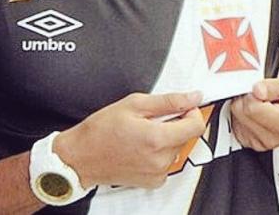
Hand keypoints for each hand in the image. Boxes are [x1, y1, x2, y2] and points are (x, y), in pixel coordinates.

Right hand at [54, 92, 205, 188]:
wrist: (82, 156)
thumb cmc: (101, 130)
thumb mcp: (134, 104)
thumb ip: (168, 101)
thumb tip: (192, 97)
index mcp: (157, 139)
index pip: (196, 125)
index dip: (192, 111)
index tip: (184, 106)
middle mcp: (160, 160)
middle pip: (186, 136)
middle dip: (175, 122)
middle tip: (152, 117)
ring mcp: (157, 173)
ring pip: (176, 148)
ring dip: (166, 137)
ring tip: (143, 131)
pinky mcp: (153, 181)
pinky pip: (167, 161)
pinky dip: (159, 152)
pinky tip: (141, 145)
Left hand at [230, 73, 278, 150]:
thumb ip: (274, 85)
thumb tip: (257, 89)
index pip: (251, 106)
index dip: (252, 92)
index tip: (261, 88)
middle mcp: (271, 138)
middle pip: (239, 110)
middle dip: (247, 97)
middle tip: (263, 94)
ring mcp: (260, 142)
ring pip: (235, 116)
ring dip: (245, 106)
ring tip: (263, 103)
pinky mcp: (252, 142)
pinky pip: (235, 124)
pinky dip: (243, 115)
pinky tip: (257, 112)